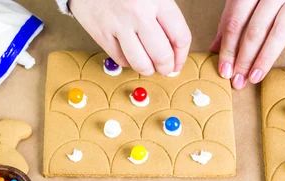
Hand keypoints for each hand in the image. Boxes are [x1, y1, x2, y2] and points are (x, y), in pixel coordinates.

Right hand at [69, 0, 191, 75]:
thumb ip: (166, 18)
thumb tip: (175, 52)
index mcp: (157, 0)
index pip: (180, 36)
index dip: (181, 56)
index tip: (178, 63)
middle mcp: (139, 13)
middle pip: (162, 55)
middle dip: (166, 68)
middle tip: (165, 69)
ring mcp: (119, 25)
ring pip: (141, 63)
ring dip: (148, 70)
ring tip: (148, 66)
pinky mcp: (102, 34)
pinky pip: (121, 60)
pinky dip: (129, 62)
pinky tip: (131, 54)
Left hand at [210, 0, 284, 88]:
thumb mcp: (241, 0)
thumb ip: (229, 22)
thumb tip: (214, 50)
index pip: (235, 23)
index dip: (229, 49)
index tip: (225, 71)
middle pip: (256, 29)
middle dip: (245, 59)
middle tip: (239, 81)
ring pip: (280, 31)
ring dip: (266, 58)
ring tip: (255, 77)